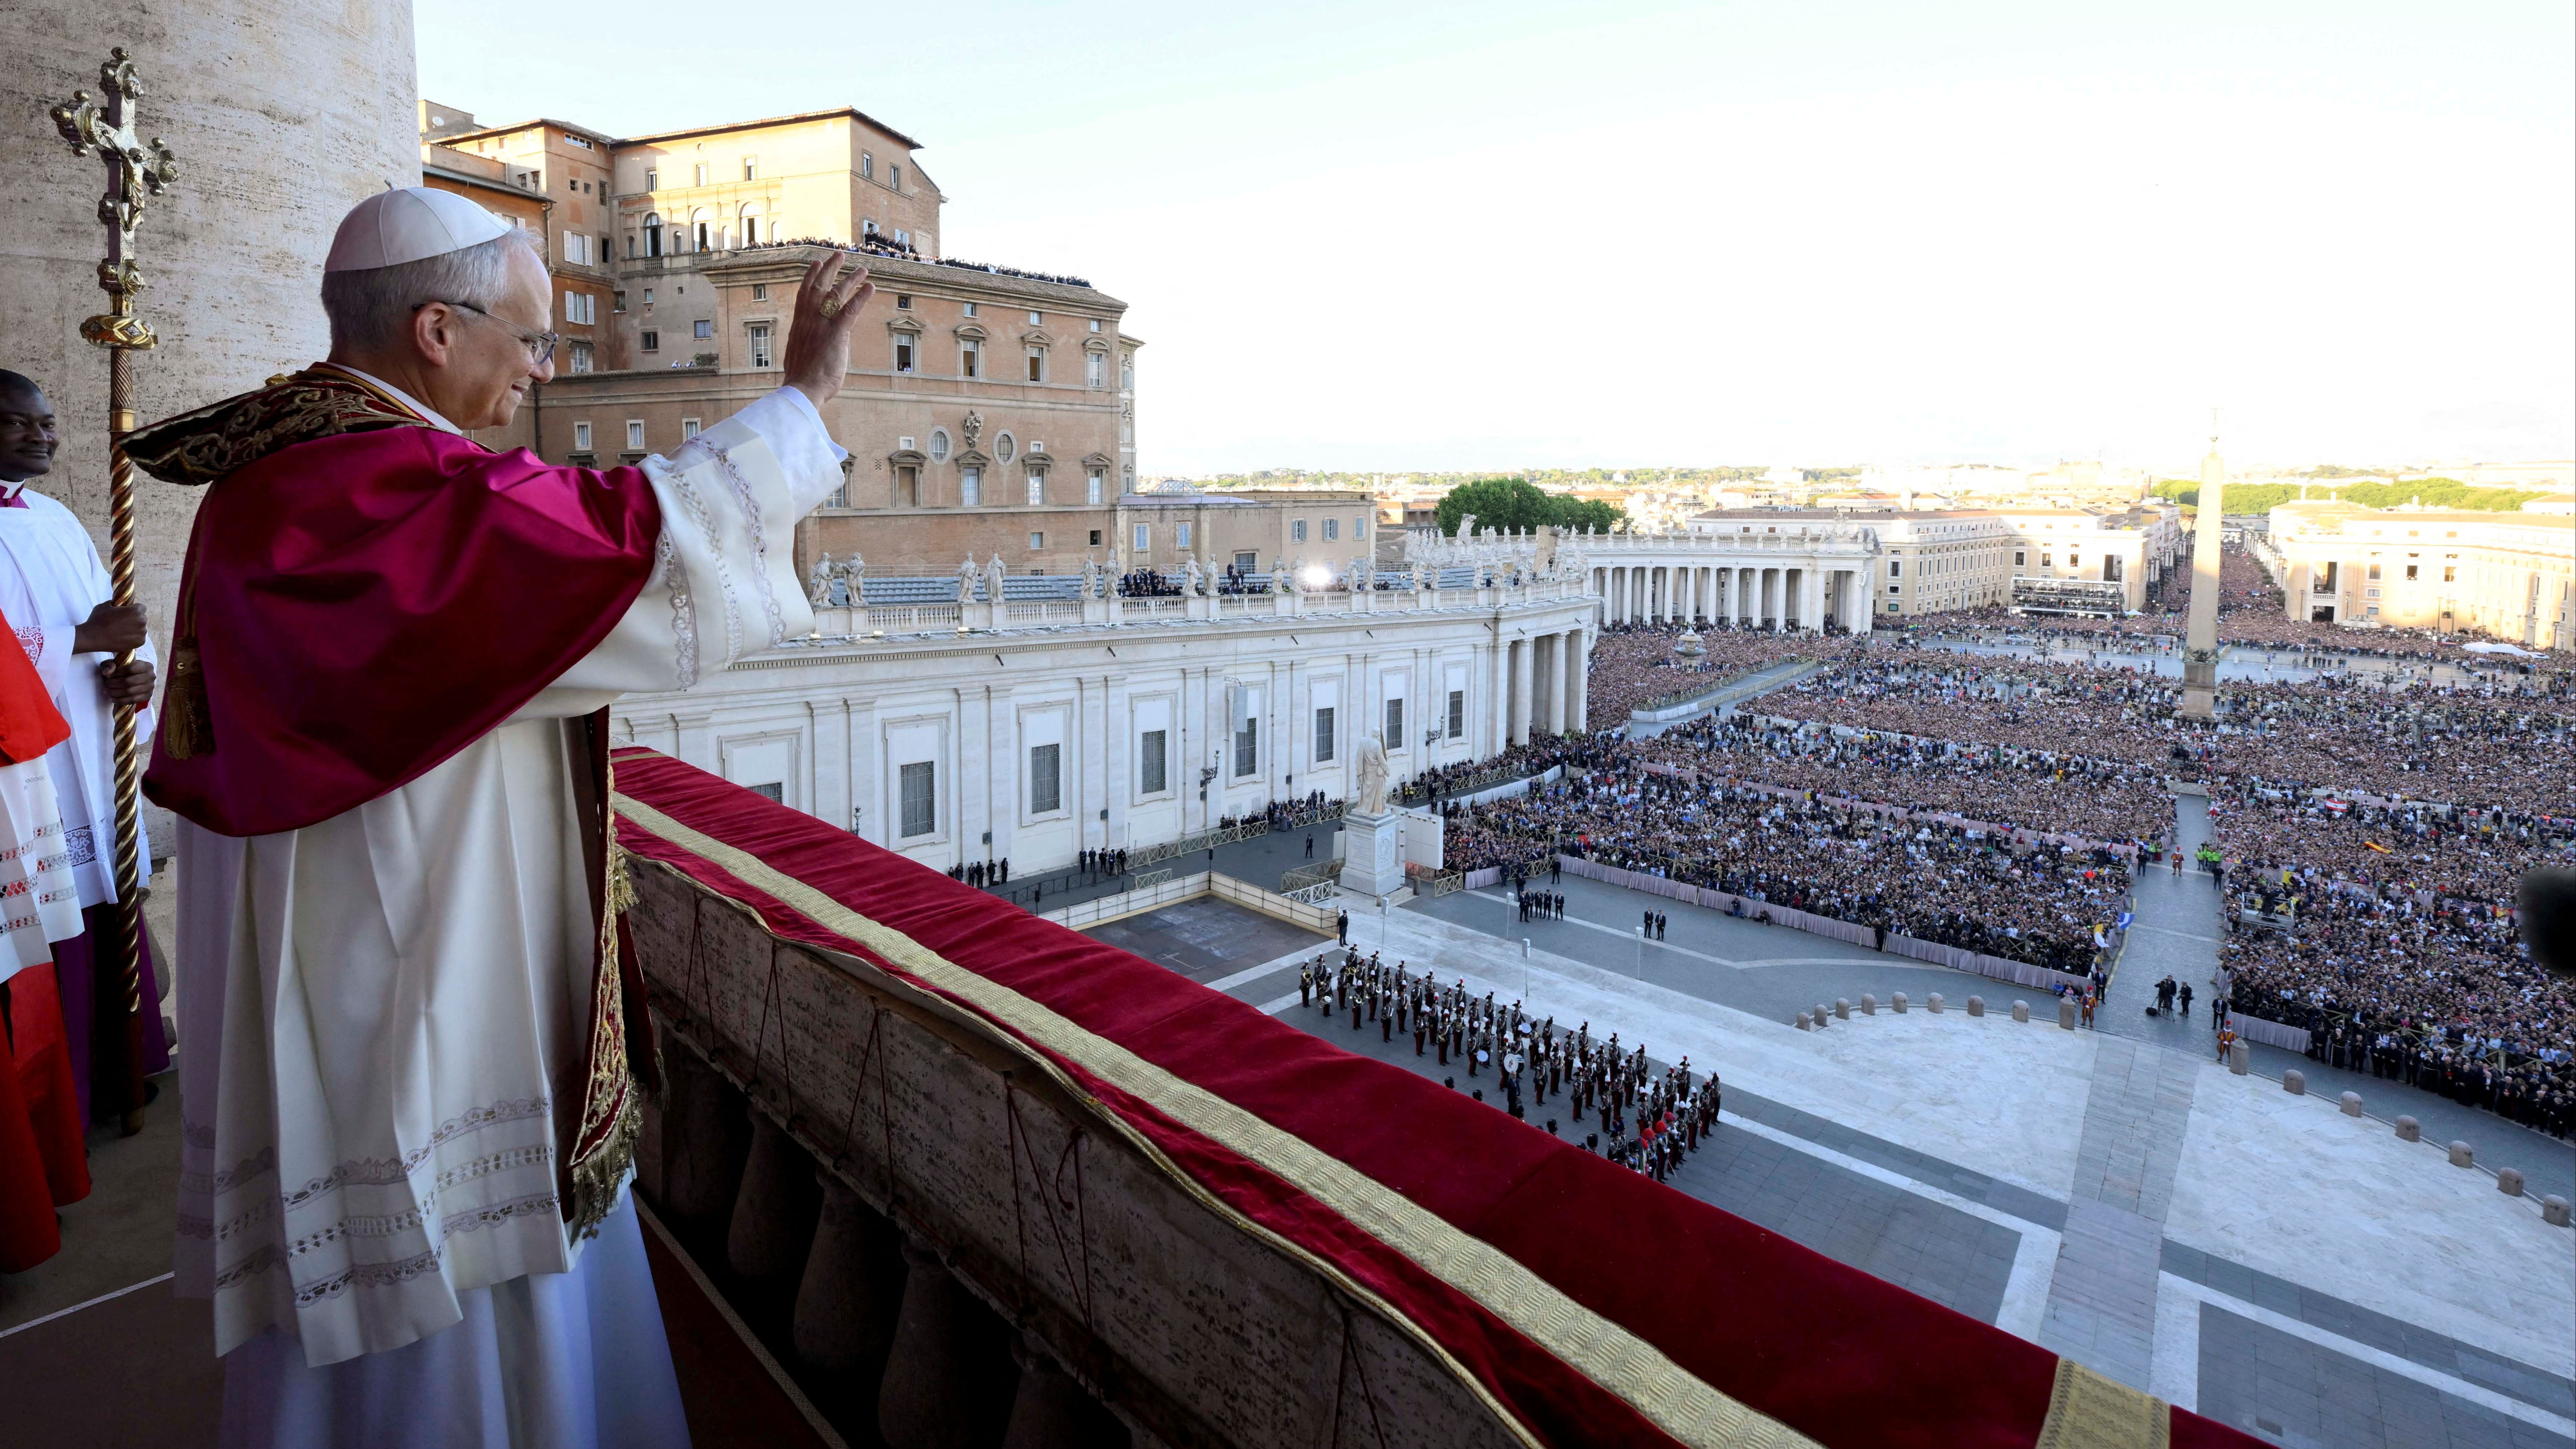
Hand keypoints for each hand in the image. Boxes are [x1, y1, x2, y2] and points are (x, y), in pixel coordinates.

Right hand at [72, 601, 146, 655]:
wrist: (92, 637)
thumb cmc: (98, 620)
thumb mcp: (106, 605)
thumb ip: (117, 603)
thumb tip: (120, 603)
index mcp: (136, 611)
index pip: (141, 607)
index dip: (133, 609)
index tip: (127, 613)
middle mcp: (141, 621)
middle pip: (142, 618)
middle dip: (135, 619)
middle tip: (122, 622)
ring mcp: (141, 633)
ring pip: (141, 628)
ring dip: (135, 628)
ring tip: (121, 631)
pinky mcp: (140, 642)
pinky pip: (140, 637)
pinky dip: (133, 638)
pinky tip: (123, 637)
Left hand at [97, 658, 152, 708]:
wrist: (135, 678)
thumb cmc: (125, 669)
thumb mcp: (116, 664)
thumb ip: (109, 664)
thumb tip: (107, 672)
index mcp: (146, 665)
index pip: (130, 668)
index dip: (117, 672)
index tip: (110, 674)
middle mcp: (151, 676)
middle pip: (129, 681)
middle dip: (114, 683)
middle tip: (107, 683)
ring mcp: (150, 687)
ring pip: (129, 692)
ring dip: (115, 692)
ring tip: (108, 690)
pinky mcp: (147, 697)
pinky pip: (131, 700)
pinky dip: (120, 700)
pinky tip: (113, 698)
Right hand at [783, 250, 875, 409]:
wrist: (802, 390)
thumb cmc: (801, 380)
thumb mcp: (800, 355)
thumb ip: (807, 343)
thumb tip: (813, 342)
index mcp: (799, 325)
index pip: (804, 294)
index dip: (810, 276)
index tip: (816, 263)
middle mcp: (808, 320)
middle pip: (819, 286)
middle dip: (830, 268)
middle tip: (839, 254)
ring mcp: (822, 326)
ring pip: (836, 294)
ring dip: (851, 279)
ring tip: (863, 269)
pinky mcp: (836, 334)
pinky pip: (850, 310)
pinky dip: (861, 297)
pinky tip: (871, 287)